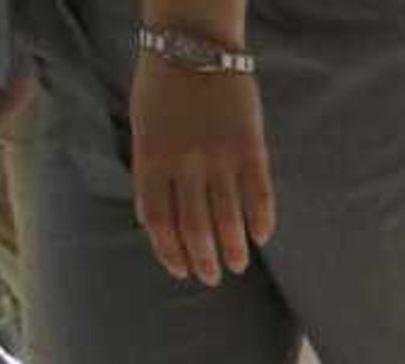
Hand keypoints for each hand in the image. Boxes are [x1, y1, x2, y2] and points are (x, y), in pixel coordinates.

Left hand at [128, 54, 273, 283]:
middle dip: (204, 260)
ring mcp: (219, 157)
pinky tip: (261, 236)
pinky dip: (261, 221)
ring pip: (228, 219)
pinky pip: (259, 196)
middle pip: (193, 228)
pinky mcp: (250, 149)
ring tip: (238, 265)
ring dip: (234, 249)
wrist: (194, 46)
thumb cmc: (163, 89)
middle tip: (212, 276)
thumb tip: (156, 220)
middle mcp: (184, 164)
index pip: (158, 221)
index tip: (181, 271)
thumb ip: (148, 173)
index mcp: (151, 158)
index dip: (169, 253)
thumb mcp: (142, 129)